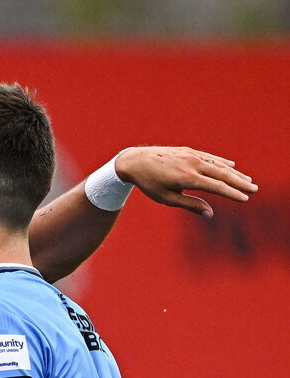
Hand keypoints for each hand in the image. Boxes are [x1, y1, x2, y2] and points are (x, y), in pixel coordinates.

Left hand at [115, 146, 257, 217]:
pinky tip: (231, 166)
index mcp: (188, 178)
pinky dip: (222, 162)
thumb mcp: (167, 198)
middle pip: (223, 174)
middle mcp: (193, 164)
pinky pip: (210, 157)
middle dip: (240, 183)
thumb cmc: (150, 184)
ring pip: (218, 165)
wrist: (136, 161)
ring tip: (247, 180)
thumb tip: (209, 213)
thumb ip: (190, 205)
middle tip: (254, 190)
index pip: (217, 187)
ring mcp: (192, 155)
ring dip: (234, 173)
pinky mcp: (189, 151)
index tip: (245, 199)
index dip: (232, 193)